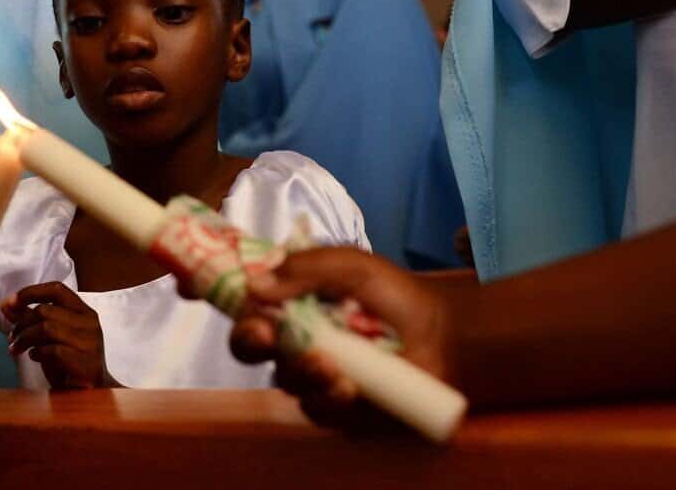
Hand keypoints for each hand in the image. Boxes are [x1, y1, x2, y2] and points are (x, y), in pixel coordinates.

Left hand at [2, 282, 113, 389]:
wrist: (92, 392)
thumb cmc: (69, 361)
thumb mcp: (48, 337)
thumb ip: (29, 318)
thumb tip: (6, 304)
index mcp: (84, 312)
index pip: (57, 290)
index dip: (32, 292)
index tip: (12, 301)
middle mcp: (90, 323)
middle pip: (45, 310)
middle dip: (21, 323)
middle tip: (12, 337)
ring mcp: (90, 343)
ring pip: (47, 328)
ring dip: (25, 338)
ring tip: (16, 348)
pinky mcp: (86, 363)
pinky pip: (54, 350)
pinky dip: (37, 352)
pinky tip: (34, 357)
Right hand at [226, 247, 454, 431]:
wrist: (448, 337)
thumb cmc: (398, 296)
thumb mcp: (353, 267)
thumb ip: (306, 269)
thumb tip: (254, 285)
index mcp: (292, 303)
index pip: (248, 308)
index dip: (232, 309)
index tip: (226, 308)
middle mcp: (295, 340)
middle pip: (251, 348)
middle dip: (251, 342)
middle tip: (268, 337)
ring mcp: (314, 376)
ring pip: (284, 379)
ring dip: (300, 371)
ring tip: (331, 367)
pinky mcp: (337, 408)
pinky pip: (316, 409)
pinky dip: (327, 399)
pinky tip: (350, 388)